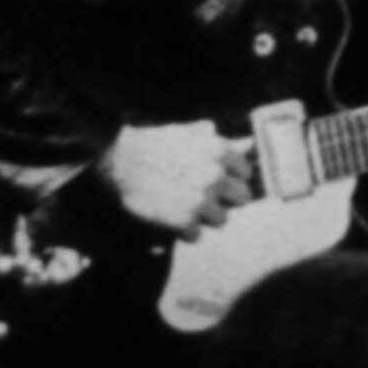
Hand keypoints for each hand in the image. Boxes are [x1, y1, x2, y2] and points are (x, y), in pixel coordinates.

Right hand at [96, 122, 256, 241]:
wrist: (118, 164)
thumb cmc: (151, 144)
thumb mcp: (186, 133)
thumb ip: (219, 140)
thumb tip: (248, 143)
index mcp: (218, 151)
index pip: (246, 172)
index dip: (233, 176)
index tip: (221, 178)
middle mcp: (215, 176)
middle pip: (242, 198)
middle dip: (225, 198)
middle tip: (206, 195)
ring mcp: (201, 201)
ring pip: (222, 219)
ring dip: (205, 216)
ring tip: (184, 205)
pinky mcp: (185, 222)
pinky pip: (197, 234)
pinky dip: (184, 230)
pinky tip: (170, 216)